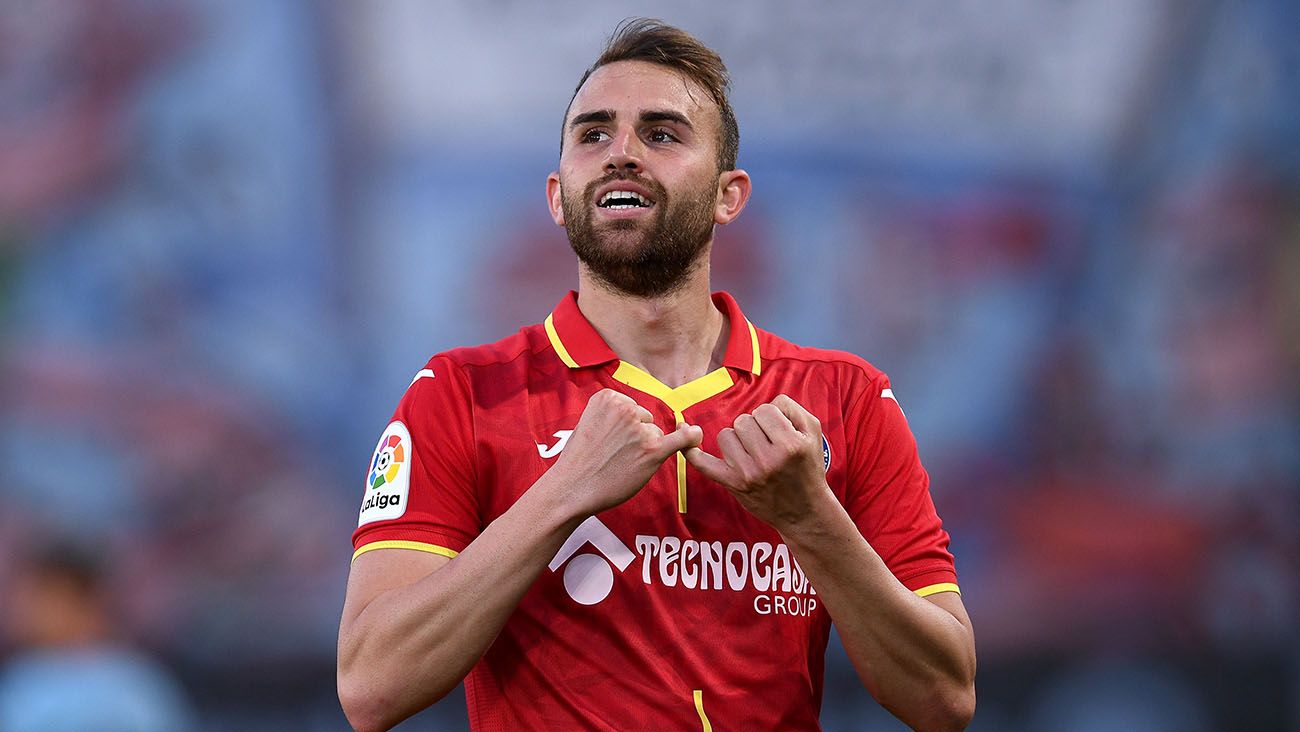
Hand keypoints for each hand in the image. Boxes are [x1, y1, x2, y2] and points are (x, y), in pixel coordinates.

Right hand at [549, 389, 701, 515]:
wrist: (571, 489)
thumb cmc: (579, 461)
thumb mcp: (588, 423)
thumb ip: (614, 415)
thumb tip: (645, 418)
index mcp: (608, 397)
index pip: (631, 407)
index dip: (622, 427)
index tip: (606, 440)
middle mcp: (626, 409)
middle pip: (645, 420)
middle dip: (635, 437)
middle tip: (611, 455)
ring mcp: (640, 430)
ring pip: (655, 435)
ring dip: (644, 449)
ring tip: (618, 463)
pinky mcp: (652, 451)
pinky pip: (681, 440)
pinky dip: (691, 438)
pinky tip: (696, 436)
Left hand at [685, 394, 829, 531]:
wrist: (804, 511)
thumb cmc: (808, 467)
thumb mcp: (812, 433)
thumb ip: (791, 408)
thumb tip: (767, 400)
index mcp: (790, 445)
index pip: (765, 410)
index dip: (770, 417)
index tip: (778, 431)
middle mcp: (769, 460)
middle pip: (743, 421)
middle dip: (753, 427)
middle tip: (766, 444)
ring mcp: (749, 474)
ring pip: (726, 435)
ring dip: (737, 439)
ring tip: (753, 453)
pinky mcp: (734, 485)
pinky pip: (704, 463)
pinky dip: (692, 452)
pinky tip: (686, 435)